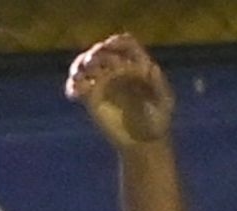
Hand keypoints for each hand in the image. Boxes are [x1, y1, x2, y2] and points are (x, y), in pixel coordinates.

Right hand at [68, 34, 173, 148]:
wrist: (143, 141)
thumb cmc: (158, 121)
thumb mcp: (163, 102)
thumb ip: (158, 84)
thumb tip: (152, 67)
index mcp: (137, 64)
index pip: (125, 44)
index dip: (117, 42)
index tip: (109, 46)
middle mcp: (118, 68)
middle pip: (102, 52)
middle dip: (95, 55)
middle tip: (91, 64)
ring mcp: (104, 81)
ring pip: (86, 65)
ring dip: (78, 66)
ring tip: (77, 76)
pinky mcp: (92, 97)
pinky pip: (78, 87)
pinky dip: (73, 87)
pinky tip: (74, 94)